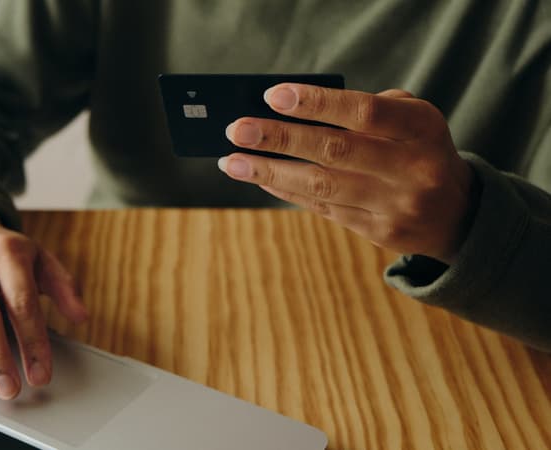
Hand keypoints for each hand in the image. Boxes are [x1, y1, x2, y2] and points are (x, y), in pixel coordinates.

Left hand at [220, 84, 474, 263]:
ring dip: (270, 172)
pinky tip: (260, 178)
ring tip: (232, 161)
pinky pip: (322, 208)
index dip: (317, 103)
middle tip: (237, 130)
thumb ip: (364, 110)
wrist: (458, 214)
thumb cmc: (419, 150)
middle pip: (335, 151)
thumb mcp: (412, 120)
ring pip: (322, 187)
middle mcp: (411, 169)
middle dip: (279, 138)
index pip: (364, 112)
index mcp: (421, 129)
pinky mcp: (377, 232)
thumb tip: (291, 112)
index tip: (273, 96)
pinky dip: (286, 191)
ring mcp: (394, 205)